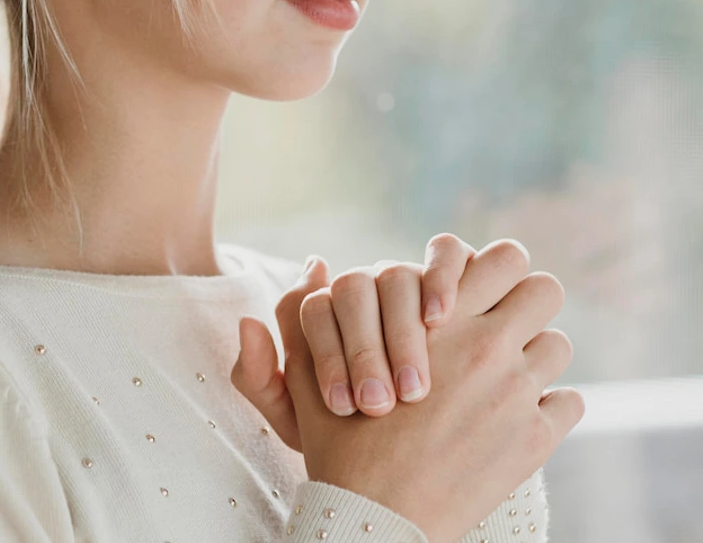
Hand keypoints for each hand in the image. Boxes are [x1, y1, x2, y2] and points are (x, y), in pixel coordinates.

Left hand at [230, 233, 477, 450]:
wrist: (421, 450)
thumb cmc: (357, 434)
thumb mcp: (304, 422)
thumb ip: (262, 381)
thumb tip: (247, 322)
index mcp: (325, 314)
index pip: (309, 308)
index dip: (325, 355)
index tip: (342, 407)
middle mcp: (364, 288)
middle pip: (352, 289)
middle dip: (363, 351)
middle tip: (377, 406)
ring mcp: (408, 277)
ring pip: (396, 275)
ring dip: (402, 331)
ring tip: (413, 388)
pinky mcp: (455, 273)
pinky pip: (448, 252)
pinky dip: (441, 277)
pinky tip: (440, 320)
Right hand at [251, 239, 583, 542]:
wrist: (373, 520)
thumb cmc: (341, 445)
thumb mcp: (312, 371)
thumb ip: (306, 311)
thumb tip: (316, 263)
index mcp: (442, 319)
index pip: (506, 257)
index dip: (498, 269)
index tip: (481, 295)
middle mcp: (488, 347)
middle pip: (546, 289)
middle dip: (528, 304)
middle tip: (505, 327)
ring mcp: (517, 392)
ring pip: (559, 346)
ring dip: (536, 358)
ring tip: (506, 379)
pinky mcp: (535, 438)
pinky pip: (571, 402)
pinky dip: (551, 409)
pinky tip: (518, 420)